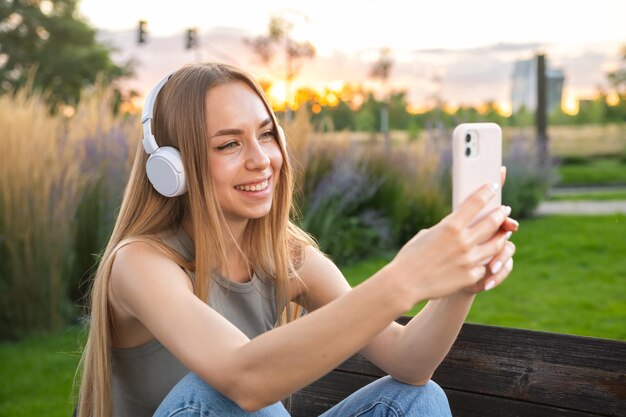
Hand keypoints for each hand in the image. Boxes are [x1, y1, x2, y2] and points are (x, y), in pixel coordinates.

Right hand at [391, 181, 509, 301]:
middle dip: (500, 214)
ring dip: (501, 236)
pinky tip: (486, 258)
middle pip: (492, 222)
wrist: (405, 283)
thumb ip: (446, 229)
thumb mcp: (427, 234)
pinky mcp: (471, 276)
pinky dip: (484, 261)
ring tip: (503, 232)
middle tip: (504, 210)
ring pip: (495, 245)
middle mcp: (463, 241)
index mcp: (450, 226)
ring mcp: (469, 260)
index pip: (476, 203)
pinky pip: (484, 266)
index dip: (487, 192)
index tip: (494, 187)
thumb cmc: (411, 256)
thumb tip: (458, 226)